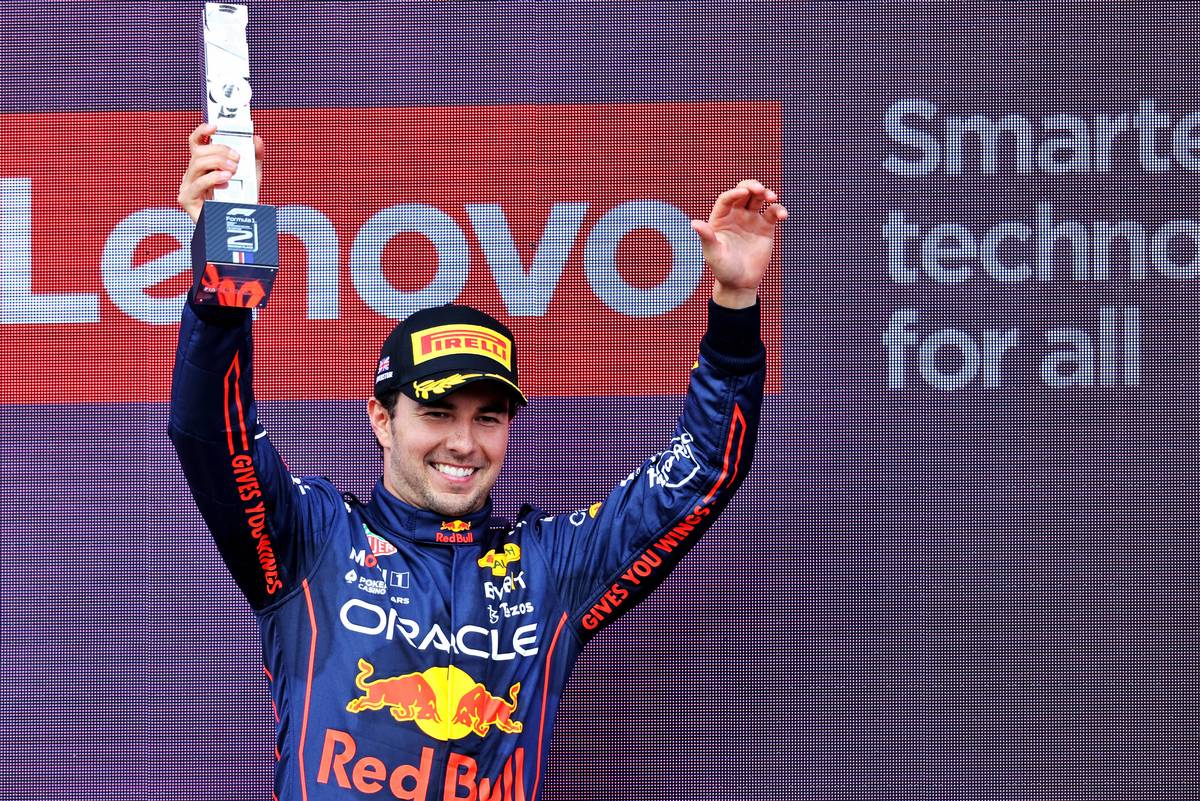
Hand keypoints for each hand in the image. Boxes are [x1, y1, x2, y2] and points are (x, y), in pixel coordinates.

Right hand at [177, 122, 264, 222]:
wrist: (238, 227)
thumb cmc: (240, 202)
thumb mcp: (251, 177)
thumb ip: (255, 159)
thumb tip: (257, 140)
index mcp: (204, 166)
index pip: (196, 143)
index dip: (202, 131)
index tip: (215, 126)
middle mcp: (193, 174)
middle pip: (199, 152)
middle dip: (219, 150)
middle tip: (237, 157)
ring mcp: (188, 186)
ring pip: (197, 164)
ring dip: (217, 162)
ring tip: (234, 169)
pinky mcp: (187, 199)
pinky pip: (198, 183)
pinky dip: (213, 178)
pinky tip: (226, 178)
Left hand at [691, 180, 787, 308]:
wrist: (741, 283)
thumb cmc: (723, 269)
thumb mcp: (713, 253)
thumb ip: (706, 237)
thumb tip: (694, 223)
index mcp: (720, 218)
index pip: (727, 199)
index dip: (734, 193)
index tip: (743, 193)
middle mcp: (736, 215)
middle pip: (744, 192)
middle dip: (752, 186)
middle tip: (760, 190)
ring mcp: (751, 220)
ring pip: (759, 198)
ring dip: (766, 193)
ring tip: (771, 198)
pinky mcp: (765, 227)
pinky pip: (773, 213)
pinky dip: (779, 210)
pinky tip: (782, 215)